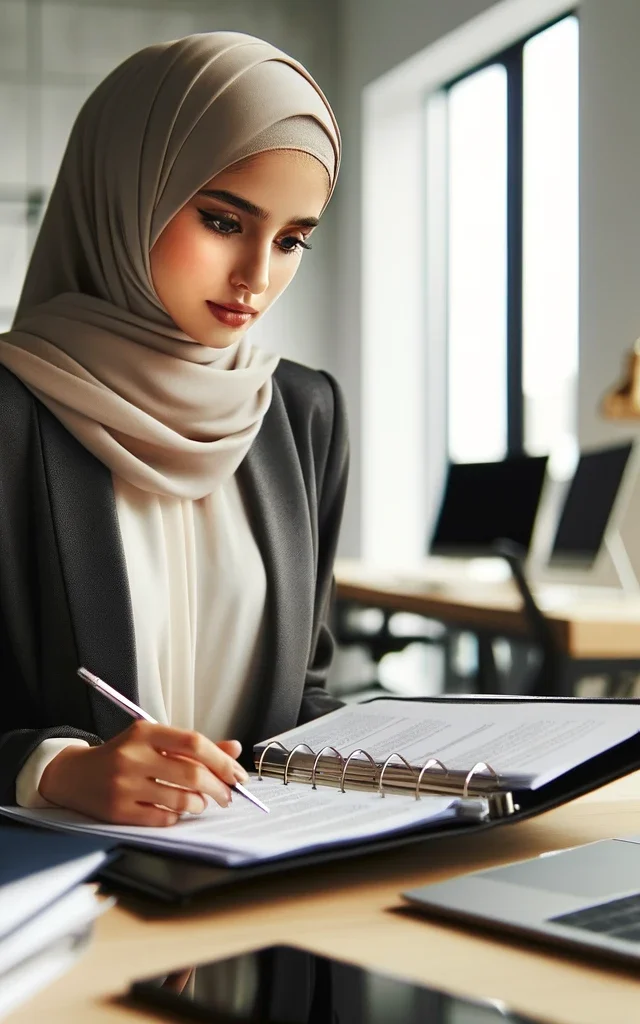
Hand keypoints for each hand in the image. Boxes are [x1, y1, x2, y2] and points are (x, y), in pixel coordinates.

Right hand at [39, 720, 248, 825]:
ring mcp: (124, 785)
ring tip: (200, 802)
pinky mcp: (118, 811)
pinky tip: (175, 809)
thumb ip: (194, 747)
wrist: (75, 775)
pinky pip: (163, 818)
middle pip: (192, 775)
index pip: (194, 743)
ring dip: (199, 804)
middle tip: (227, 795)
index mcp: (145, 732)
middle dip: (219, 788)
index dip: (222, 760)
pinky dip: (177, 815)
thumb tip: (235, 749)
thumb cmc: (124, 755)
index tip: (237, 774)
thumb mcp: (155, 741)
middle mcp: (133, 756)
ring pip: (181, 800)